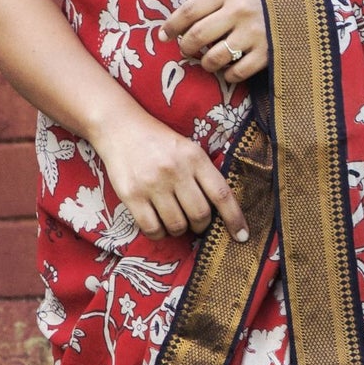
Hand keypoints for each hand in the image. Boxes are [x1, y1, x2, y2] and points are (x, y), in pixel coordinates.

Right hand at [93, 105, 249, 243]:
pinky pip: (152, 228)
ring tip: (175, 221)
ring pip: (177, 225)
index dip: (235, 219)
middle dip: (201, 226)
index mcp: (195, 157)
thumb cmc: (159, 142)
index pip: (222, 194)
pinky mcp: (132, 195)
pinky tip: (158, 224)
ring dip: (179, 230)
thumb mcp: (188, 148)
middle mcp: (175, 170)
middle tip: (195, 223)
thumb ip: (204, 174)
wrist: (120, 128)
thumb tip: (220, 211)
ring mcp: (152, 183)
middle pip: (200, 214)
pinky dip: (159, 233)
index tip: (243, 236)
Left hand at [162, 0, 267, 83]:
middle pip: (197, 35)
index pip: (190, 10)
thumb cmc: (258, 0)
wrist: (303, 7)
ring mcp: (254, 34)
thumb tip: (174, 28)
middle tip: (186, 50)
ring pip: (214, 58)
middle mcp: (240, 11)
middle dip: (186, 47)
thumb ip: (210, 3)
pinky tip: (229, 70)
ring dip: (206, 64)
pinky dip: (228, 75)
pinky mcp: (267, 54)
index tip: (163, 36)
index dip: (172, 25)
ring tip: (209, 61)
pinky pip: (236, 73)